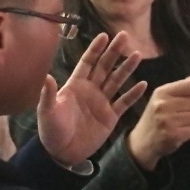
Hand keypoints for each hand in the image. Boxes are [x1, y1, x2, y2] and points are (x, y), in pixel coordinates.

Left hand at [37, 31, 147, 167]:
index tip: (104, 36)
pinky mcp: (110, 117)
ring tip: (137, 55)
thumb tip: (47, 77)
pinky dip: (133, 94)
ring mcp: (102, 103)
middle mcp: (90, 90)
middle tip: (124, 36)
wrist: (62, 153)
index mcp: (75, 85)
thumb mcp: (47, 112)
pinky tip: (143, 84)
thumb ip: (48, 95)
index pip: (87, 62)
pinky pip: (124, 102)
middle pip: (105, 67)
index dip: (95, 49)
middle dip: (114, 52)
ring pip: (117, 81)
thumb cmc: (51, 131)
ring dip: (126, 68)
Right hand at [127, 68, 189, 171]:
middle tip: (186, 115)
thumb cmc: (157, 117)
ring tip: (183, 124)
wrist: (141, 141)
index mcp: (162, 91)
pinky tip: (182, 132)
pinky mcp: (171, 135)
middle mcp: (162, 104)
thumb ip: (187, 84)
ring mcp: (166, 120)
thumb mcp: (167, 97)